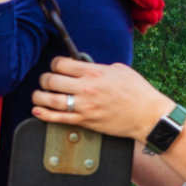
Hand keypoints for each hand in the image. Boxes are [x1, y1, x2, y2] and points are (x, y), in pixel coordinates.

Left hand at [31, 57, 170, 140]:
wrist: (147, 116)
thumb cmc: (138, 92)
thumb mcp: (119, 70)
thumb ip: (99, 67)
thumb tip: (87, 67)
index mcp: (94, 72)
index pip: (61, 64)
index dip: (55, 64)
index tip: (56, 67)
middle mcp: (85, 88)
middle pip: (51, 80)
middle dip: (45, 79)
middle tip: (46, 81)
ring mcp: (84, 106)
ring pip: (50, 99)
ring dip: (39, 96)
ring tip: (38, 95)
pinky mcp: (85, 122)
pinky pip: (58, 118)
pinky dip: (44, 114)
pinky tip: (37, 110)